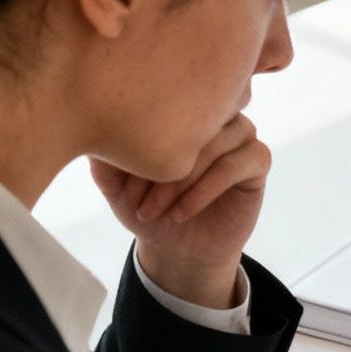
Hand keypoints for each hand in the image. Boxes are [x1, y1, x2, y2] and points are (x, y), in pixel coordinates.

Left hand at [91, 114, 269, 308]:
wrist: (177, 248)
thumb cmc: (146, 205)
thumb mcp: (114, 182)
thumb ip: (103, 155)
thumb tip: (92, 124)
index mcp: (178, 105)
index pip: (163, 103)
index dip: (140, 140)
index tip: (119, 179)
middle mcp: (212, 111)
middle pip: (191, 121)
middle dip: (161, 162)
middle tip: (137, 198)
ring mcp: (239, 132)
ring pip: (214, 143)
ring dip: (182, 180)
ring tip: (157, 209)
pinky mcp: (258, 160)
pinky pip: (235, 165)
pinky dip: (204, 190)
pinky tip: (181, 213)